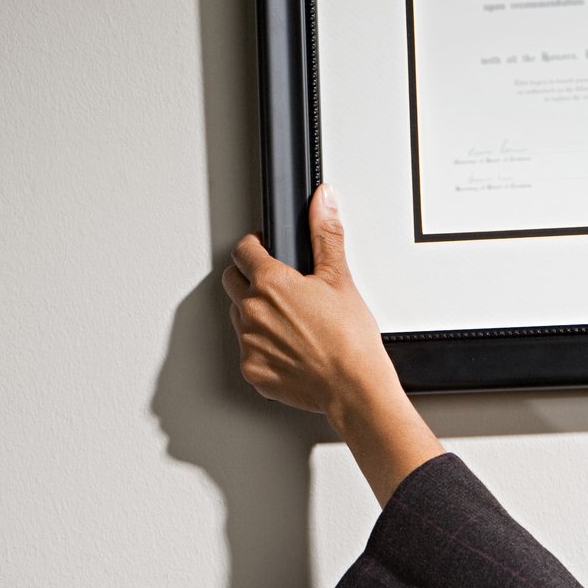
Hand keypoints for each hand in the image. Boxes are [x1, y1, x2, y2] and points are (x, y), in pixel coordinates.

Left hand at [224, 183, 395, 420]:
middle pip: (233, 281)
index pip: (243, 251)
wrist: (353, 387)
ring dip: (254, 311)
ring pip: (239, 316)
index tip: (265, 249)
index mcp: (270, 283)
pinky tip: (288, 346)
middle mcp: (252, 312)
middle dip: (250, 276)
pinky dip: (263, 346)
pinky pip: (248, 350)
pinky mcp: (252, 370)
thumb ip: (325, 234)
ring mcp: (249, 344)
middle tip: (279, 284)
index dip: (255, 245)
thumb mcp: (339, 277)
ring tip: (289, 319)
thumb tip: (323, 200)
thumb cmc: (349, 339)